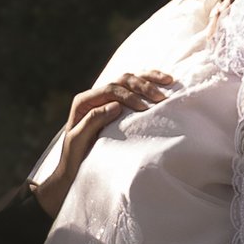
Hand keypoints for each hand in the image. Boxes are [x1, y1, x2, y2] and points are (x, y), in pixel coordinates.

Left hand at [36, 70, 177, 211]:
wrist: (74, 165)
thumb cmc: (75, 155)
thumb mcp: (78, 140)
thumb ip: (93, 120)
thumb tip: (116, 105)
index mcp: (84, 101)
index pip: (110, 90)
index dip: (128, 96)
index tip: (143, 108)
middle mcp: (96, 95)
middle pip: (122, 80)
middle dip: (142, 86)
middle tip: (159, 98)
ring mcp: (107, 98)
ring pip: (130, 79)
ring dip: (149, 79)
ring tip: (168, 82)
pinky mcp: (118, 103)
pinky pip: (134, 87)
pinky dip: (149, 82)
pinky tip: (164, 82)